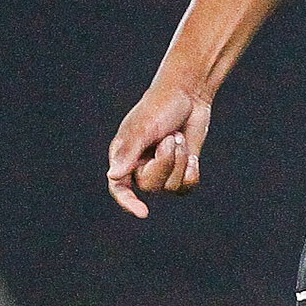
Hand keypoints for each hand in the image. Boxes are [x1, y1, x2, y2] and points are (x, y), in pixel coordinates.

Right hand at [107, 81, 210, 219]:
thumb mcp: (143, 128)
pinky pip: (185, 187)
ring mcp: (161, 169)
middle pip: (150, 186)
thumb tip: (113, 176)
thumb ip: (128, 152)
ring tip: (179, 138)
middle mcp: (140, 166)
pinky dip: (191, 172)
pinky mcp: (180, 170)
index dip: (128, 202)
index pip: (119, 188)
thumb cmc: (161, 106)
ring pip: (171, 187)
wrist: (188, 94)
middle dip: (166, 163)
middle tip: (172, 138)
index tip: (142, 212)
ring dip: (180, 162)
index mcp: (124, 156)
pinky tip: (192, 156)